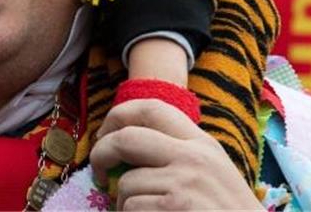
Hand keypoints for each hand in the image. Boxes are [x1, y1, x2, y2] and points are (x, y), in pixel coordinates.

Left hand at [90, 99, 260, 210]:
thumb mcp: (212, 174)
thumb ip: (179, 156)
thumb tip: (127, 147)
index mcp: (202, 144)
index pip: (151, 108)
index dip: (118, 117)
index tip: (105, 135)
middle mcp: (192, 156)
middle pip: (127, 137)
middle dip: (101, 153)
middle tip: (98, 171)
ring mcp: (183, 182)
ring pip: (126, 183)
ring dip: (123, 204)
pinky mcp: (173, 207)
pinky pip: (131, 208)